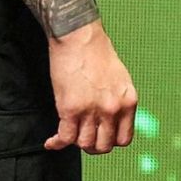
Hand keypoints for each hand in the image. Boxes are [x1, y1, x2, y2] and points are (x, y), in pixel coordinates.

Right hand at [45, 19, 138, 153]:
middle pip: (104, 146)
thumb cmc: (95, 51)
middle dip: (91, 145)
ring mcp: (91, 110)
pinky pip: (65, 137)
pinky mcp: (70, 108)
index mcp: (128, 101)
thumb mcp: (119, 78)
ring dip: (74, 142)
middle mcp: (112, 109)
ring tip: (67, 134)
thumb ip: (117, 100)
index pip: (123, 140)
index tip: (99, 136)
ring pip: (84, 144)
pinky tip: (52, 142)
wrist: (78, 34)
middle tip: (82, 136)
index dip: (109, 141)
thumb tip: (110, 118)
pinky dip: (57, 143)